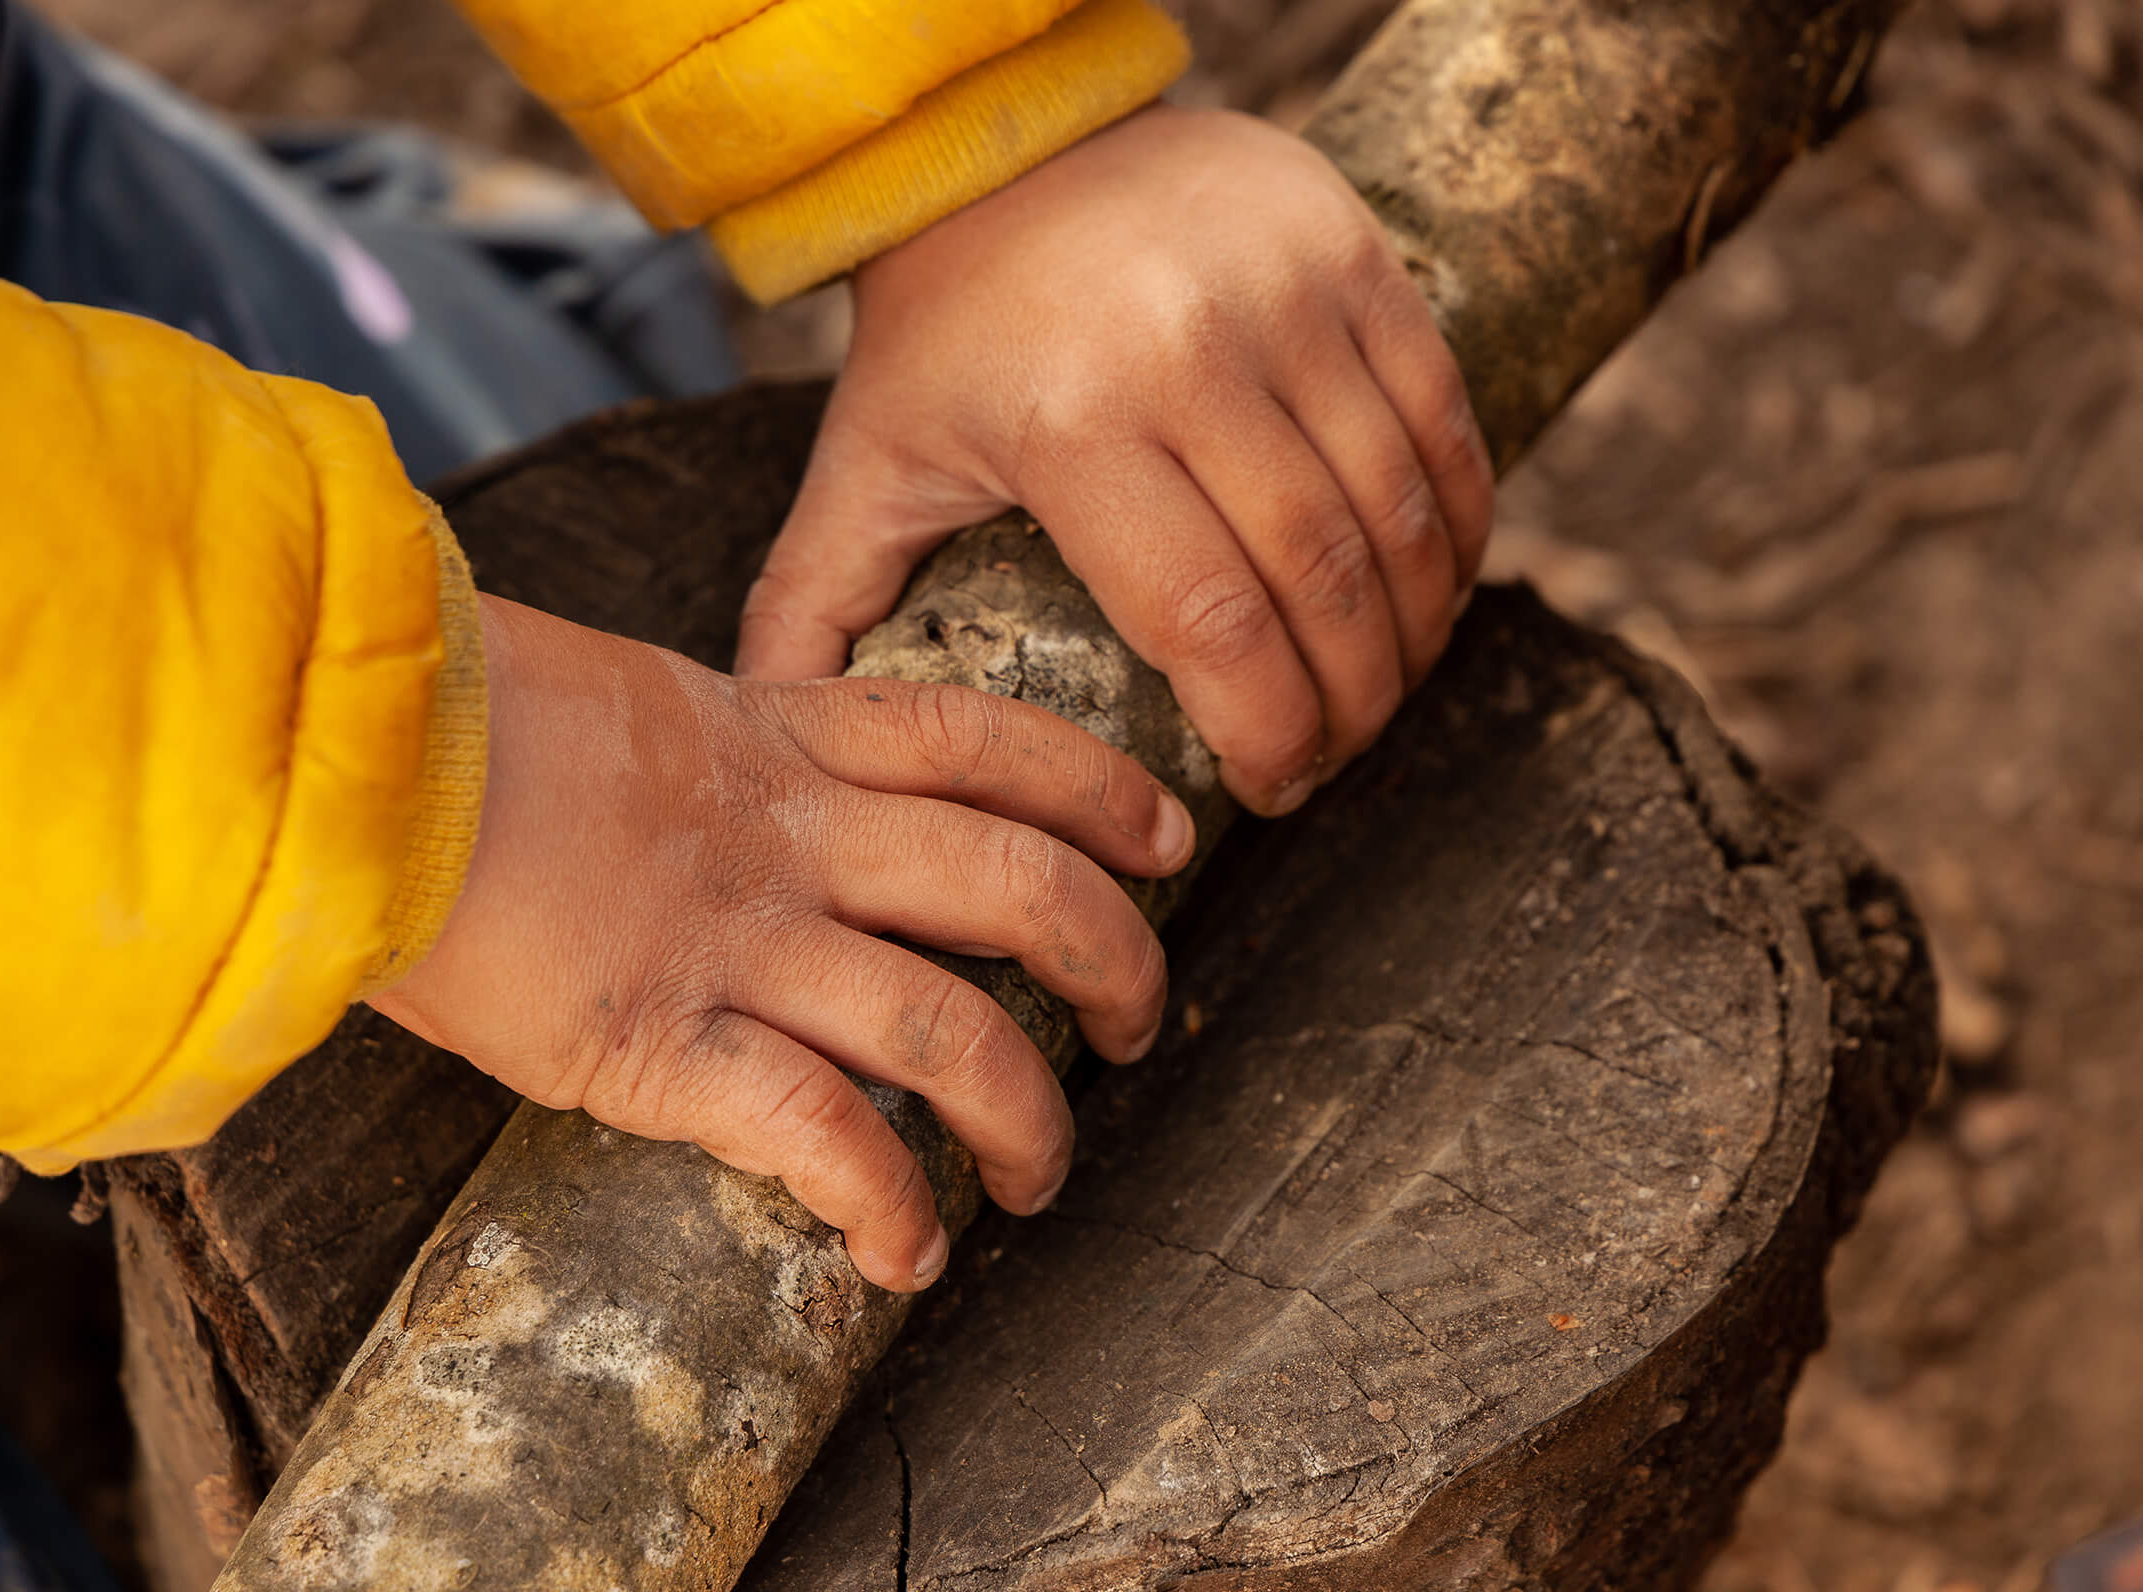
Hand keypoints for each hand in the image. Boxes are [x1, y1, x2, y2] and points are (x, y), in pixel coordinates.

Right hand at [370, 598, 1192, 1291]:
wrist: (329, 760)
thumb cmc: (437, 735)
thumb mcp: (595, 713)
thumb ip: (688, 758)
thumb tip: (706, 802)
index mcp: (771, 736)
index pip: (984, 741)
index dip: (1097, 786)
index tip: (1164, 831)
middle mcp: (783, 835)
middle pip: (1016, 884)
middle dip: (1112, 953)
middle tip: (1139, 1015)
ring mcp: (733, 939)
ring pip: (951, 1026)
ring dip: (1026, 1110)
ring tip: (1042, 1171)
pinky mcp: (660, 1043)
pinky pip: (819, 1136)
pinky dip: (884, 1203)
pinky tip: (903, 1255)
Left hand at [735, 104, 1494, 815]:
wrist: (1005, 145)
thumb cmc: (938, 336)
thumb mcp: (866, 468)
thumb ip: (815, 611)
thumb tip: (783, 750)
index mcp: (1067, 423)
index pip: (1208, 623)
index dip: (1265, 735)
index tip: (1271, 795)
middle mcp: (1188, 349)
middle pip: (1319, 578)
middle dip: (1348, 704)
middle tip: (1335, 761)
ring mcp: (1283, 291)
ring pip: (1397, 507)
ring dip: (1414, 628)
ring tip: (1386, 693)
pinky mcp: (1351, 252)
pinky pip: (1442, 417)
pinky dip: (1457, 522)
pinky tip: (1435, 591)